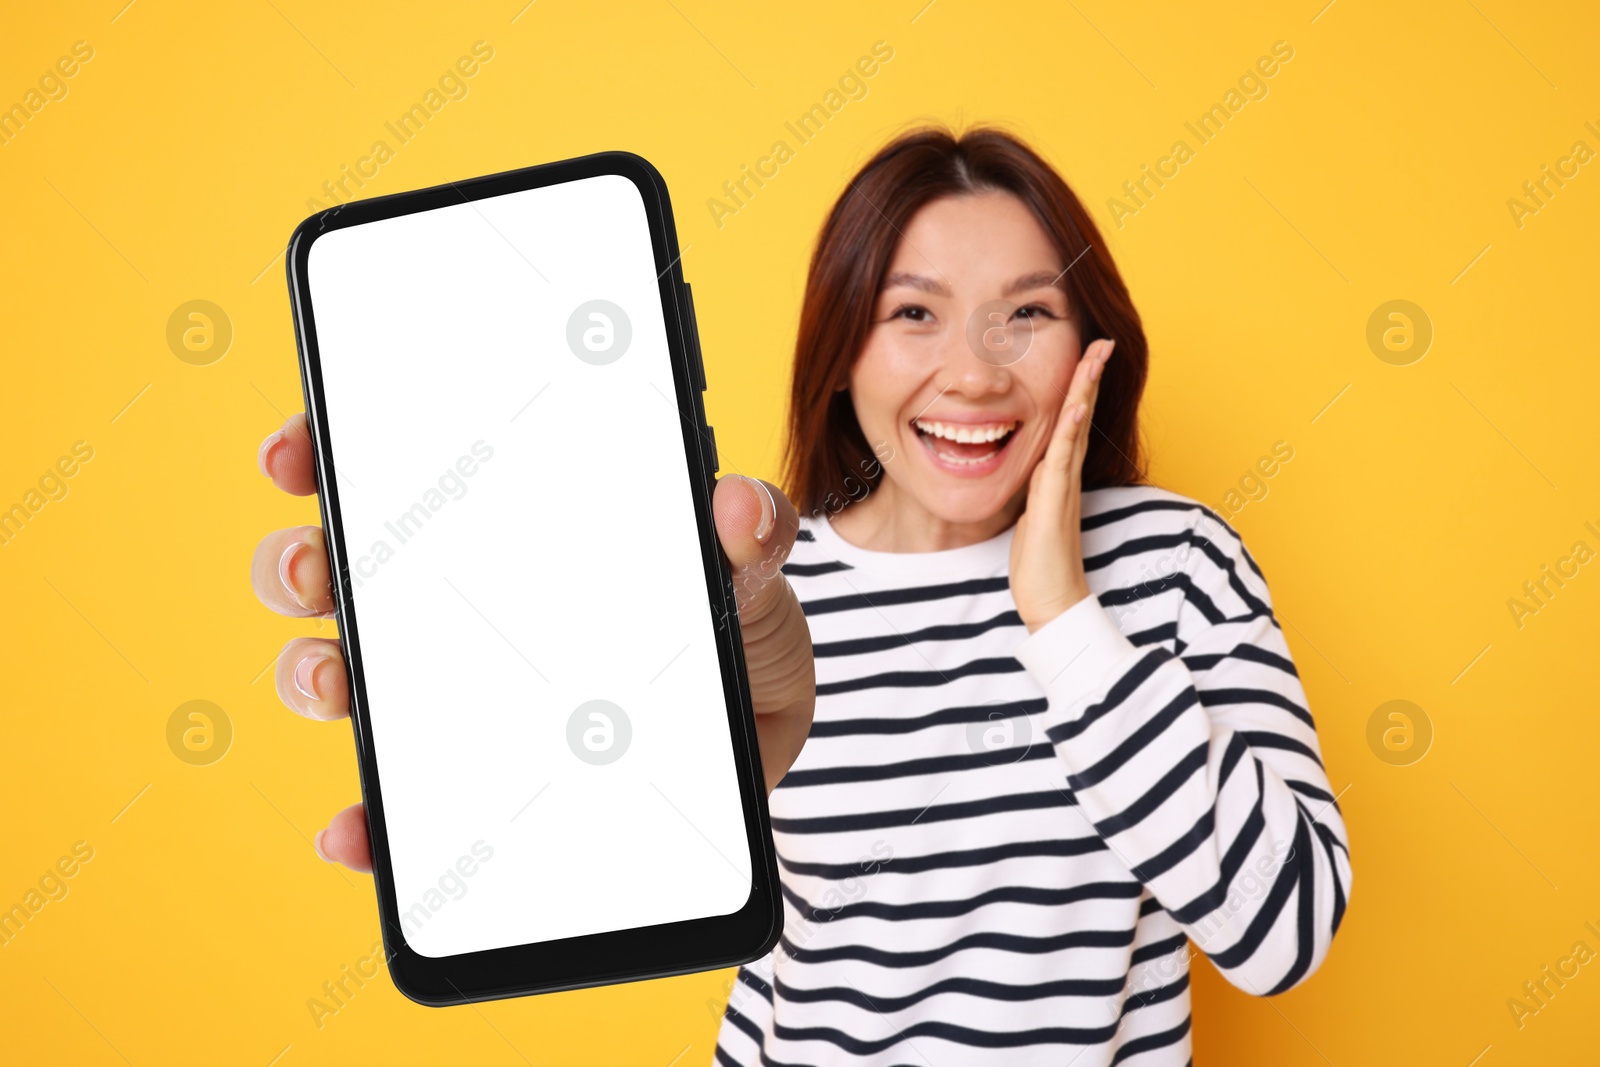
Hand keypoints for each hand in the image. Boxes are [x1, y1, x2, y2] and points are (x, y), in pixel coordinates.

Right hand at [252, 414, 815, 872]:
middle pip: (335, 568)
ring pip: (339, 673)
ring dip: (312, 675)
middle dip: (299, 562)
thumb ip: (752, 532)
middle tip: (316, 571)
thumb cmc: (732, 623)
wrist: (761, 732)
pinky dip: (365, 819)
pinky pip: (393, 801)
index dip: (324, 449)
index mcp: (503, 522)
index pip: (391, 464)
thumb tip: (737, 508)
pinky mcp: (469, 780)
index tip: (297, 452)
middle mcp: (454, 597)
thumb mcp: (749, 569)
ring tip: (339, 686)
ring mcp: (451, 690)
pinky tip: (362, 829)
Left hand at [1009, 338, 1114, 632]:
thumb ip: (1032, 488)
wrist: (1051, 601)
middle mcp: (1064, 475)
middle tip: (1103, 340)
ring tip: (1095, 356)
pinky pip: (1061, 460)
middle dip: (1090, 376)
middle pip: (1079, 414)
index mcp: (1057, 474)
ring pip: (1074, 428)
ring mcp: (1062, 487)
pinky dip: (1068, 431)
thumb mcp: (1030, 514)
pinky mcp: (1053, 504)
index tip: (1086, 354)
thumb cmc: (1039, 562)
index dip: (1078, 386)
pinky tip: (1073, 405)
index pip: (1069, 419)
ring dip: (1084, 390)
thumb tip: (1027, 469)